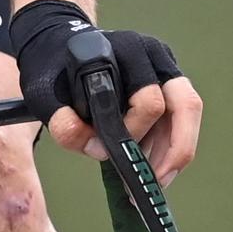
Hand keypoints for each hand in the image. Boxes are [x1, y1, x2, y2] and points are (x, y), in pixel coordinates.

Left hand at [10, 0, 203, 180]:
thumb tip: (99, 150)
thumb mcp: (45, 96)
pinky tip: (150, 165)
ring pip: (187, 113)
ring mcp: (164, 66)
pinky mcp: (168, 81)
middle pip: (185, 104)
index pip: (148, 99)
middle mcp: (152, 54)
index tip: (113, 153)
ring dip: (174, 151)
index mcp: (124, 51)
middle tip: (155, 182)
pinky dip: (169, 144)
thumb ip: (63, 124)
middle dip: (173, 150)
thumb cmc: (54, 72)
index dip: (135, 132)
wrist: (58, 50)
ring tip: (152, 180)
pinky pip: (180, 116)